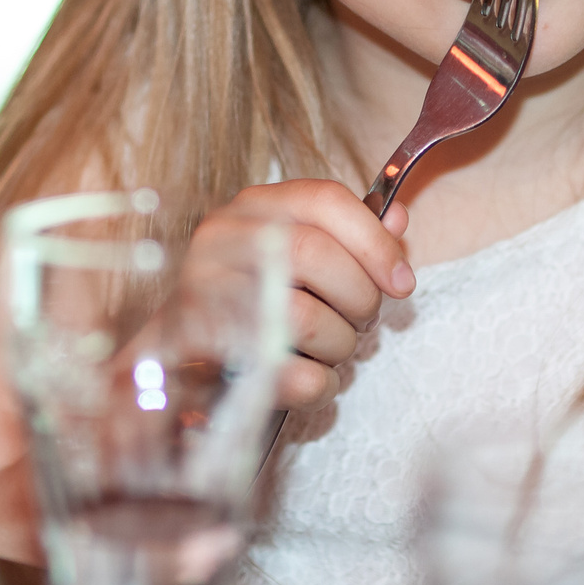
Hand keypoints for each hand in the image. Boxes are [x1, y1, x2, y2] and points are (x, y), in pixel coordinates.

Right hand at [190, 181, 413, 409]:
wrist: (181, 354)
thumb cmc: (256, 299)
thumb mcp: (301, 257)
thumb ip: (353, 236)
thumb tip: (397, 220)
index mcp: (253, 207)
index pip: (324, 200)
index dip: (375, 242)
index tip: (402, 283)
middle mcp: (221, 238)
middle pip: (315, 254)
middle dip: (359, 298)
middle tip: (363, 320)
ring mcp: (202, 292)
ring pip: (303, 318)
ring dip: (339, 345)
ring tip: (332, 348)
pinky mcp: (198, 351)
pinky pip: (289, 375)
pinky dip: (318, 384)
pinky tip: (310, 376)